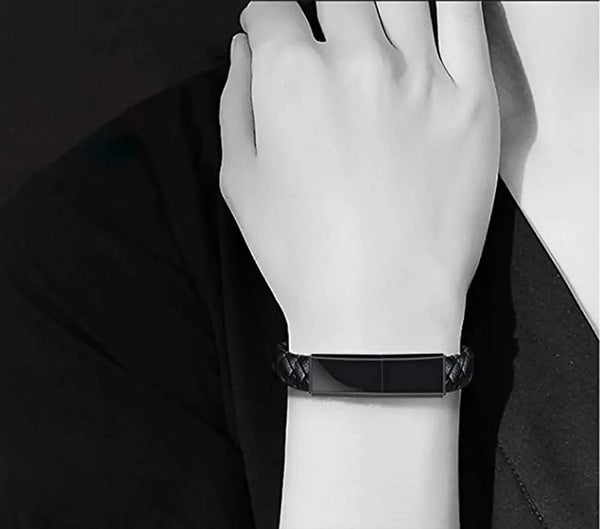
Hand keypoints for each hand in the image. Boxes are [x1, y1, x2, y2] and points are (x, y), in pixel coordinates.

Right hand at [219, 1, 499, 353]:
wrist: (378, 308)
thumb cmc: (302, 254)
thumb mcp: (240, 181)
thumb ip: (236, 100)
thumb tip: (245, 47)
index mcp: (290, 78)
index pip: (271, 7)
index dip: (264, 16)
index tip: (269, 29)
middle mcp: (357, 62)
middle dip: (320, 8)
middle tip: (323, 36)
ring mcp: (423, 77)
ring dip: (374, 3)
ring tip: (370, 29)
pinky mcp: (473, 101)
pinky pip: (467, 16)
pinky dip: (444, 3)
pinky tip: (424, 17)